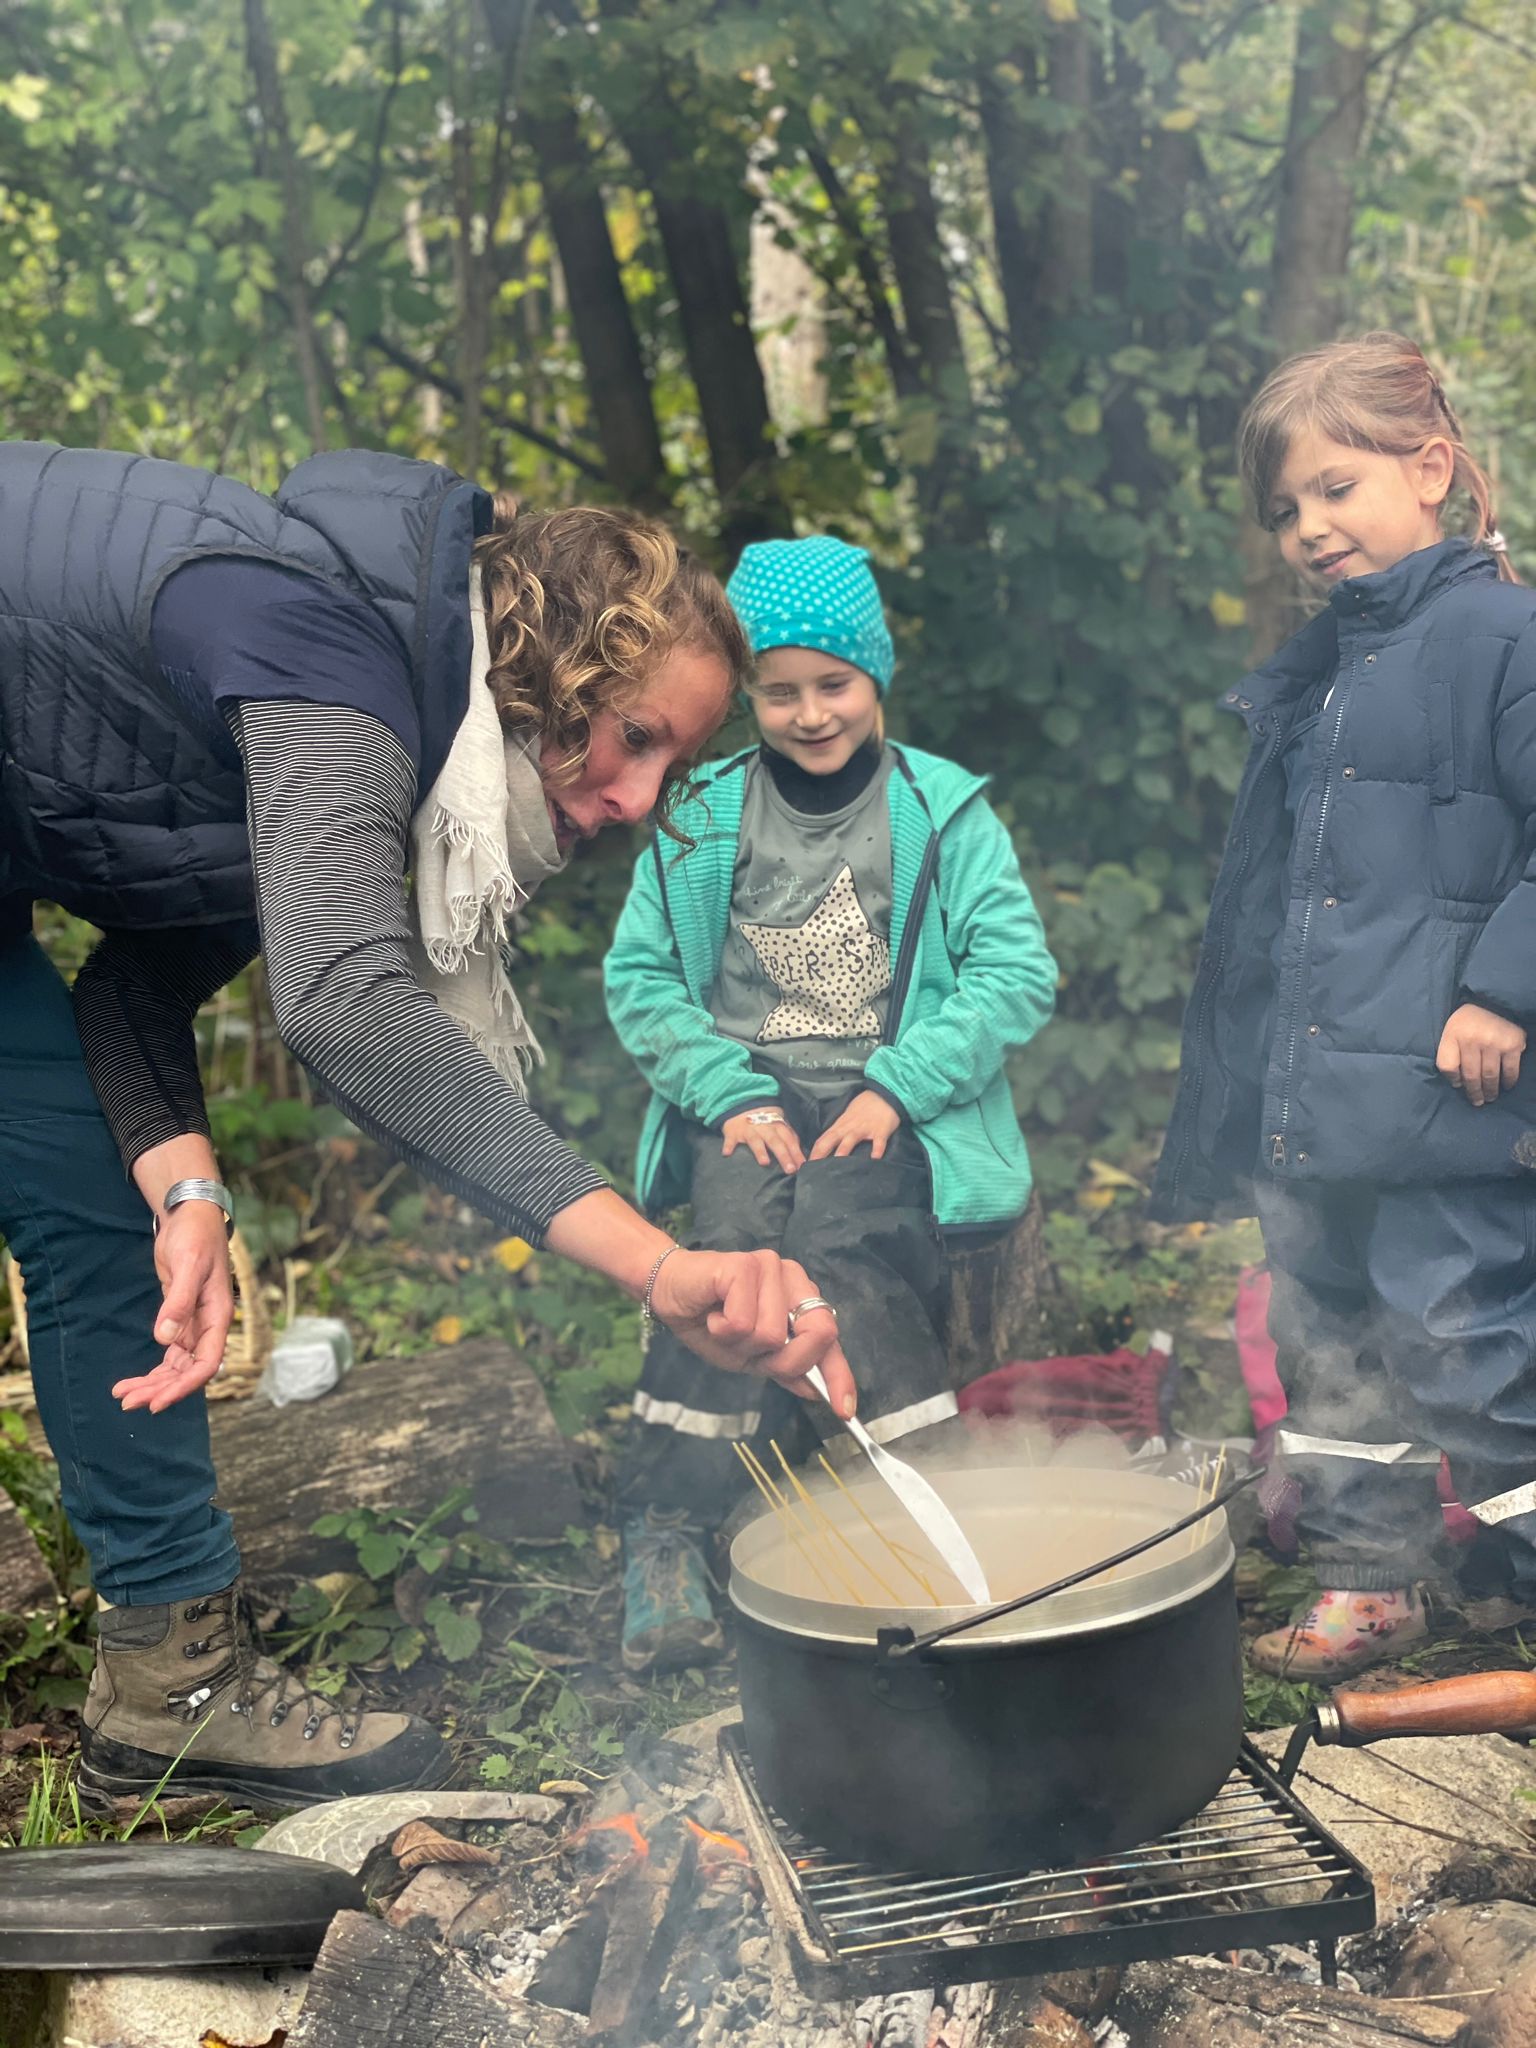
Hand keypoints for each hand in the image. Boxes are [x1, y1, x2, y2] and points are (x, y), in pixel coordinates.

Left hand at [112, 1204, 233, 1413]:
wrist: (188, 1216)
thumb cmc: (195, 1237)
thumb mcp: (188, 1265)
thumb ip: (178, 1302)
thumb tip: (164, 1339)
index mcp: (217, 1317)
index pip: (205, 1364)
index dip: (183, 1387)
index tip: (156, 1402)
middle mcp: (208, 1327)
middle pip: (187, 1371)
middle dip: (160, 1389)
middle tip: (128, 1402)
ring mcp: (193, 1325)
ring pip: (176, 1367)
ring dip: (153, 1383)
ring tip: (122, 1395)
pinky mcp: (178, 1319)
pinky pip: (168, 1354)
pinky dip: (152, 1370)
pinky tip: (131, 1380)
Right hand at [650, 1248, 855, 1415]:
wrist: (670, 1294)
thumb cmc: (710, 1322)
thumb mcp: (751, 1357)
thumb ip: (785, 1367)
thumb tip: (818, 1391)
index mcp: (800, 1298)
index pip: (828, 1337)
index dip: (838, 1374)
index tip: (843, 1409)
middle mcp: (793, 1278)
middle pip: (815, 1334)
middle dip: (780, 1358)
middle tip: (746, 1348)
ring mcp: (770, 1268)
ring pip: (772, 1334)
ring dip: (739, 1343)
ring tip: (721, 1324)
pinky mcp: (744, 1265)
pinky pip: (743, 1322)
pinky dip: (722, 1329)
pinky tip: (712, 1314)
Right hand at [721, 1104, 804, 1174]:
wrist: (741, 1105)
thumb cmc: (764, 1120)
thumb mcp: (778, 1123)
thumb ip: (789, 1135)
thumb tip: (800, 1151)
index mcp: (777, 1126)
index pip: (789, 1140)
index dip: (796, 1153)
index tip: (802, 1166)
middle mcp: (764, 1128)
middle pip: (776, 1142)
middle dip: (783, 1156)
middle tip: (790, 1170)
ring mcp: (748, 1130)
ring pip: (755, 1141)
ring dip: (760, 1151)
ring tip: (764, 1163)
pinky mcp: (733, 1132)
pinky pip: (730, 1140)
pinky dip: (728, 1146)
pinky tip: (727, 1153)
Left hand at [808, 1089, 901, 1161]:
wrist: (884, 1095)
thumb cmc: (864, 1107)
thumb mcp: (847, 1118)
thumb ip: (838, 1131)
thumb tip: (826, 1145)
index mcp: (840, 1126)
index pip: (823, 1139)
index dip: (814, 1152)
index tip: (806, 1165)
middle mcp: (849, 1127)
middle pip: (832, 1140)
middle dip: (821, 1154)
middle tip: (814, 1169)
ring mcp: (865, 1128)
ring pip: (851, 1139)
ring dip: (843, 1150)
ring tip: (837, 1164)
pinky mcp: (880, 1130)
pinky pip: (878, 1141)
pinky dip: (877, 1149)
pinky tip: (875, 1158)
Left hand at [1436, 1002, 1526, 1105]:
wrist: (1493, 1001)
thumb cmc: (1468, 1022)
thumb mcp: (1450, 1033)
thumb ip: (1449, 1055)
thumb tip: (1457, 1083)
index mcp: (1453, 1035)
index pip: (1447, 1066)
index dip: (1452, 1079)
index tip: (1458, 1086)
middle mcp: (1473, 1039)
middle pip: (1470, 1075)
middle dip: (1474, 1092)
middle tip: (1477, 1102)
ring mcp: (1494, 1042)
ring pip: (1489, 1075)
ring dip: (1490, 1091)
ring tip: (1490, 1098)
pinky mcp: (1513, 1044)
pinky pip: (1511, 1069)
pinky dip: (1509, 1081)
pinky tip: (1506, 1086)